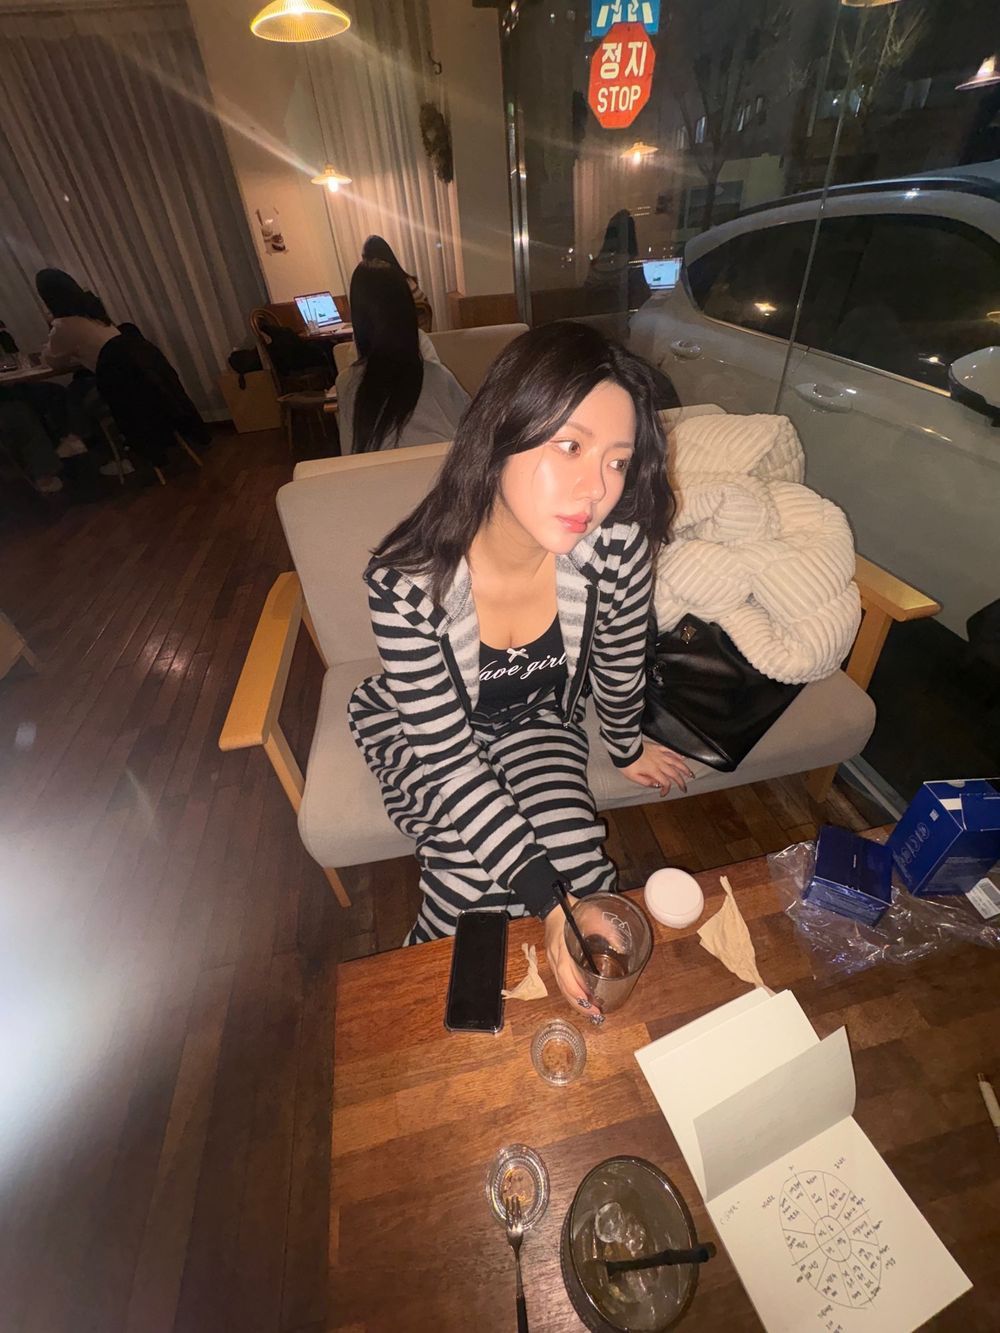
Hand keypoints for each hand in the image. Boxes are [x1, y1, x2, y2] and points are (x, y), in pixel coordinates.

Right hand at [543, 895, 602, 1021]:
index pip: (565, 972)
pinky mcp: (554, 962)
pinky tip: (582, 999)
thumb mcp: (591, 915)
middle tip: (595, 1014)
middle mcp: (555, 957)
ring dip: (575, 1002)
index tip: (587, 1001)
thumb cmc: (572, 910)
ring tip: (590, 1012)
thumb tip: (621, 946)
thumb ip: (605, 929)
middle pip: (563, 985)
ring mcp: (552, 961)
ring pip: (561, 987)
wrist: (551, 906)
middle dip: (578, 1003)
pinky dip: (571, 994)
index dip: (576, 989)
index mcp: (562, 946)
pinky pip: (561, 982)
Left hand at [620, 741, 692, 795]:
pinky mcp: (657, 747)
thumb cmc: (627, 763)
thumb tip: (656, 785)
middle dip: (681, 782)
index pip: (665, 782)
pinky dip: (678, 754)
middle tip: (684, 788)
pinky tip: (683, 757)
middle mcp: (659, 763)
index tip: (663, 794)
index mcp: (654, 771)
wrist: (624, 749)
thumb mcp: (633, 777)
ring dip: (684, 769)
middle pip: (674, 773)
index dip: (666, 789)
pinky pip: (670, 750)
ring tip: (690, 774)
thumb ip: (646, 782)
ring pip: (676, 762)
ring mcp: (660, 754)